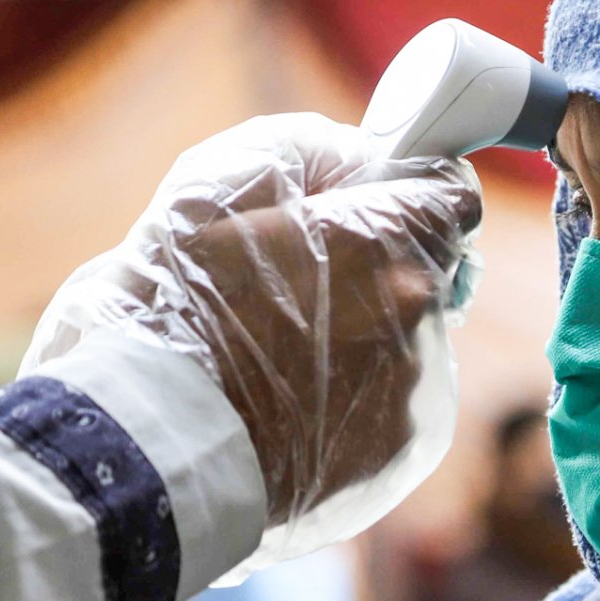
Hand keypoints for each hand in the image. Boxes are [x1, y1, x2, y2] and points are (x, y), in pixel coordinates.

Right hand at [21, 113, 479, 531]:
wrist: (150, 449)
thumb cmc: (168, 310)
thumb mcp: (211, 188)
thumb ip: (306, 151)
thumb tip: (362, 157)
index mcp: (380, 234)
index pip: (449, 195)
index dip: (412, 194)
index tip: (378, 206)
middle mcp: (415, 306)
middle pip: (423, 268)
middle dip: (376, 269)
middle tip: (300, 294)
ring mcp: (415, 380)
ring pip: (409, 337)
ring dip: (365, 338)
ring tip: (283, 363)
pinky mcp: (403, 443)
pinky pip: (394, 402)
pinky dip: (357, 398)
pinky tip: (297, 408)